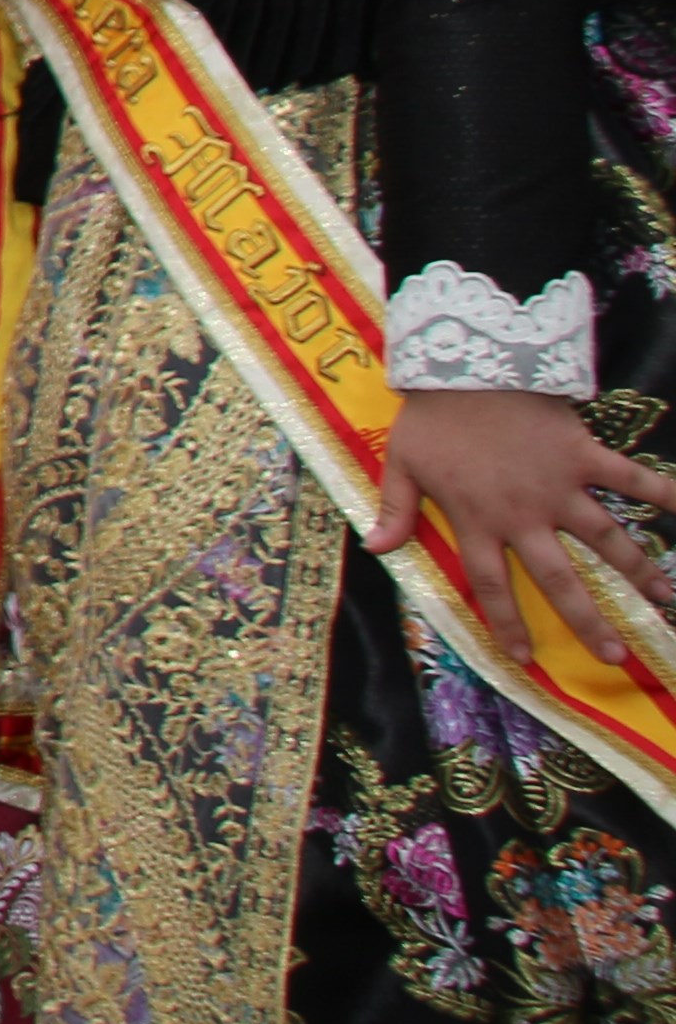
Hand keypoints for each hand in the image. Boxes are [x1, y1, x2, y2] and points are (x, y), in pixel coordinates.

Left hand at [374, 387, 675, 655]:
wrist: (464, 365)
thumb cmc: (431, 416)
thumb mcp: (402, 463)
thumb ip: (394, 509)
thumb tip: (377, 549)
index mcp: (477, 520)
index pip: (492, 584)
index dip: (506, 622)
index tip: (522, 658)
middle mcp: (523, 513)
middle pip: (558, 578)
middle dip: (587, 620)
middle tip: (613, 656)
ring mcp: (558, 485)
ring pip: (606, 538)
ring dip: (638, 570)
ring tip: (666, 600)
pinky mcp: (582, 455)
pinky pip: (629, 478)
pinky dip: (663, 491)